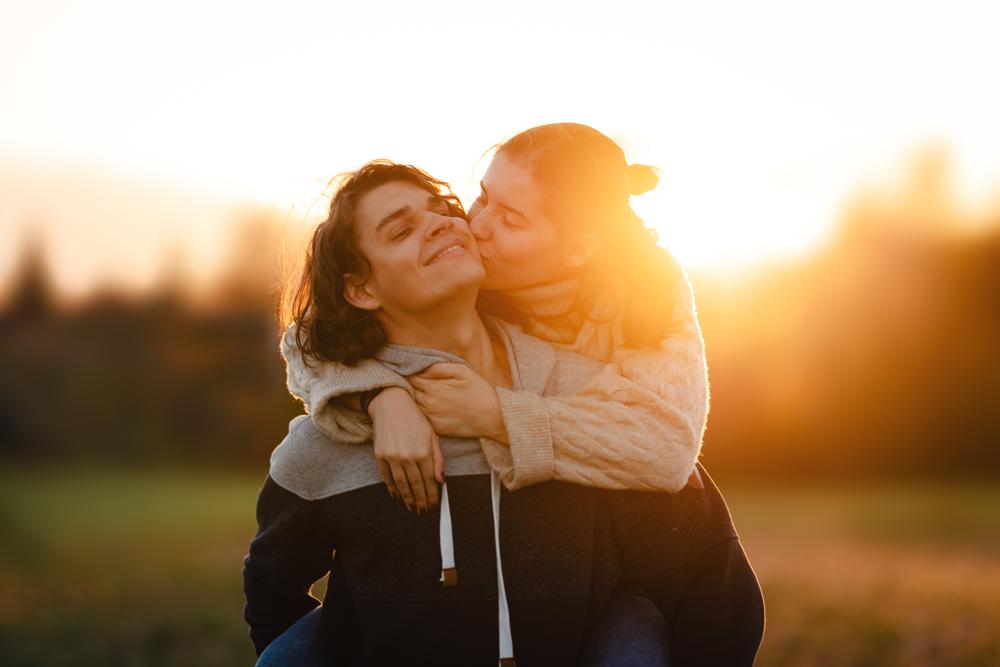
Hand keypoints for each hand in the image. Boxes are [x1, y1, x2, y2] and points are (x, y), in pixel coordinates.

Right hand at [368, 387, 443, 511]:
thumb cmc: (415, 418)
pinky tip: (397, 495)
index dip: (431, 495)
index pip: (429, 480)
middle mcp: (408, 456)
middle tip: (422, 510)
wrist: (391, 404)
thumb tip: (440, 480)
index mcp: (424, 451)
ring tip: (411, 507)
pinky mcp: (380, 455)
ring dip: (407, 499)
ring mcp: (393, 456)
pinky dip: (392, 488)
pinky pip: (386, 477)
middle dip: (420, 501)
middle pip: (416, 485)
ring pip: (401, 484)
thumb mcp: (432, 435)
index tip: (433, 504)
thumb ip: (438, 459)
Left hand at [409, 363, 506, 442]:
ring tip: (421, 393)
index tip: (409, 370)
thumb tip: (421, 367)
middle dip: (409, 385)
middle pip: (409, 392)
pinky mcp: (437, 429)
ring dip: (414, 399)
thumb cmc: (480, 391)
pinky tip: (430, 408)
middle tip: (412, 381)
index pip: (411, 377)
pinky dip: (422, 412)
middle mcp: (429, 404)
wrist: (494, 418)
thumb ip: (439, 368)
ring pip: (414, 405)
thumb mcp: (463, 371)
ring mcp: (432, 418)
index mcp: (434, 388)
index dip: (409, 372)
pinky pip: (422, 418)